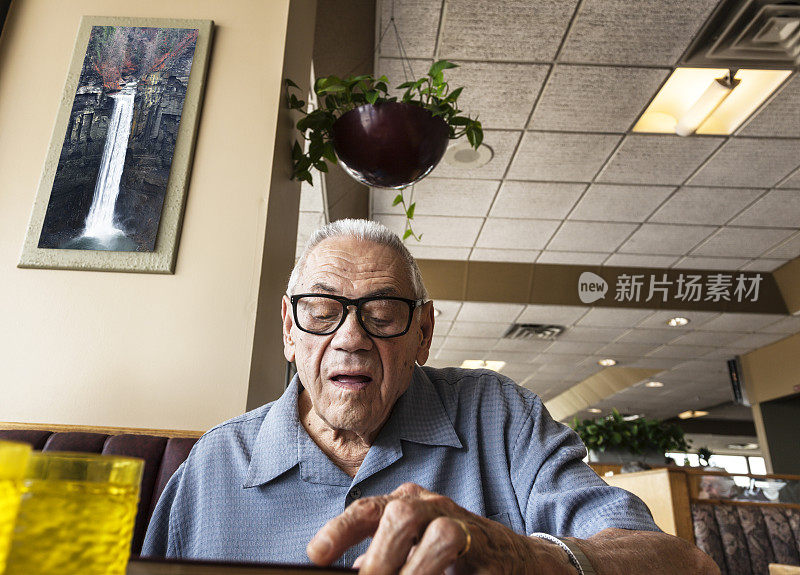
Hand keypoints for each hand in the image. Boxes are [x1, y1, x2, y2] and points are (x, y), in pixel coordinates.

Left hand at [306, 482, 574, 573]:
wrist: (520, 561)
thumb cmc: (458, 557)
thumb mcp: (415, 553)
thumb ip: (387, 558)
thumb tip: (354, 573)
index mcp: (408, 504)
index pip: (368, 509)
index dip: (340, 530)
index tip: (316, 555)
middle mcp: (433, 506)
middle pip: (398, 514)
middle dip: (378, 554)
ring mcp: (462, 521)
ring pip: (432, 531)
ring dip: (411, 567)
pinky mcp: (486, 545)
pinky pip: (460, 552)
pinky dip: (436, 572)